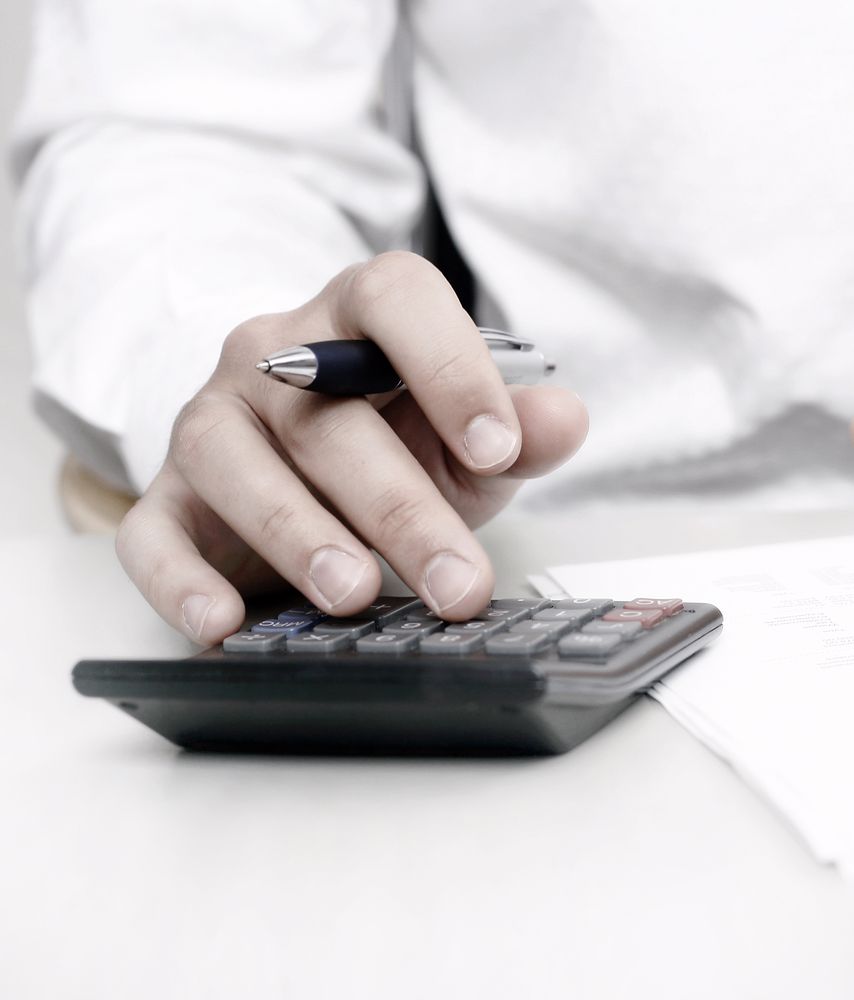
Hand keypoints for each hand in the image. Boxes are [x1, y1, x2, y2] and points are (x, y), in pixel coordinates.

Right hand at [116, 252, 587, 643]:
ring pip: (237, 464)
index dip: (450, 366)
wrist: (295, 461)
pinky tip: (221, 622)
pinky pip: (151, 534)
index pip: (396, 299)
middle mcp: (270, 359)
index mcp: (356, 320)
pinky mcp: (165, 498)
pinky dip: (180, 580)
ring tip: (352, 594)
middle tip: (456, 583)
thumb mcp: (463, 438)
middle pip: (327, 415)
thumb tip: (563, 419)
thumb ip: (516, 429)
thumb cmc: (391, 443)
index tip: (497, 448)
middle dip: (400, 507)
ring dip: (297, 533)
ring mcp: (209, 423)